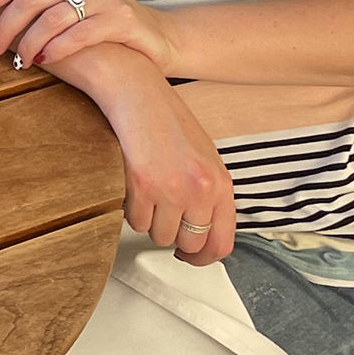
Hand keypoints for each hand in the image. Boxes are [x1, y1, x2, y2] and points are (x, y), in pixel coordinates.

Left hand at [0, 0, 181, 73]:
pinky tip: (46, 60)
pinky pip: (80, 34)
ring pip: (51, 19)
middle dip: (5, 26)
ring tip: (18, 61)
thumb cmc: (105, 15)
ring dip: (29, 43)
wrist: (156, 36)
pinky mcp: (121, 19)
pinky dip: (57, 48)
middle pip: (30, 0)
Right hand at [98, 74, 235, 265]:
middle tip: (164, 223)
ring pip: (159, 235)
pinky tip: (134, 187)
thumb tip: (201, 230)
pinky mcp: (141, 186)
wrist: (138, 96)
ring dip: (151, 222)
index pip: (222, 242)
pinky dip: (131, 210)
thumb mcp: (204, 160)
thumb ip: (208, 195)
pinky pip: (134, 220)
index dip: (204, 258)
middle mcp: (200, 190)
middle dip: (175, 239)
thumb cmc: (167, 122)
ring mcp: (170, 190)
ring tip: (148, 195)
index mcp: (221, 184)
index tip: (191, 257)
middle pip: (189, 244)